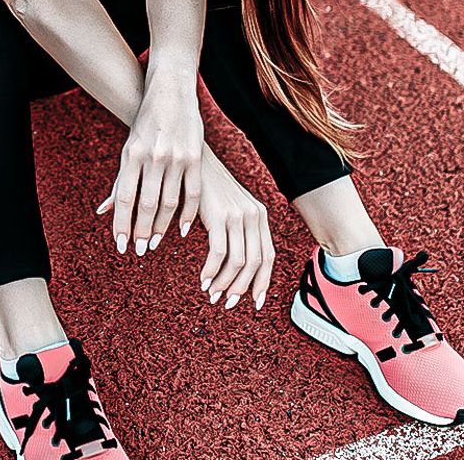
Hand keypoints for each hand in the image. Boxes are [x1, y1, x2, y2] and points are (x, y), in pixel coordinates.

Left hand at [96, 84, 204, 255]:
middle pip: (146, 204)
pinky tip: (184, 231)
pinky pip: (193, 193)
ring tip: (154, 243)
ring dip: (161, 227)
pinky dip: (189, 214)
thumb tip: (103, 211)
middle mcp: (153, 157)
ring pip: (169, 202)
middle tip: (139, 251)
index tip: (121, 245)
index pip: (125, 198)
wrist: (170, 93)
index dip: (122, 224)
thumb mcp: (128, 149)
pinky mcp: (195, 157)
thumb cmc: (144, 125)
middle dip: (141, 231)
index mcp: (132, 155)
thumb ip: (120, 181)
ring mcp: (176, 157)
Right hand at [194, 156, 273, 309]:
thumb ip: (237, 231)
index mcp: (260, 216)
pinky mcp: (220, 215)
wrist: (196, 160)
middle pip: (256, 264)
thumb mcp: (229, 208)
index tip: (255, 302)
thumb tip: (235, 263)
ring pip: (239, 262)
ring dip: (225, 283)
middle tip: (227, 303)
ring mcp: (239, 216)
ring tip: (212, 294)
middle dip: (242, 288)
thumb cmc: (209, 187)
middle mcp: (254, 216)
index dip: (263, 282)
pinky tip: (203, 279)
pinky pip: (220, 252)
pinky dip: (212, 270)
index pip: (268, 257)